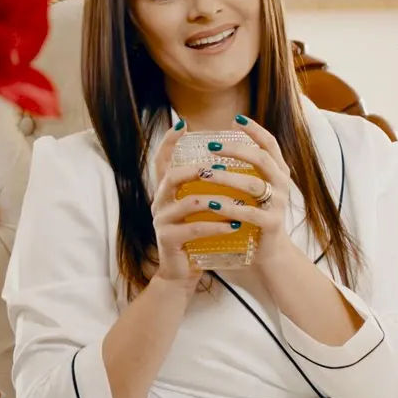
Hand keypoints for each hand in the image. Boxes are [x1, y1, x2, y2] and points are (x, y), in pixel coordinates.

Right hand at [149, 121, 244, 287]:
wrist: (182, 273)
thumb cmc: (196, 237)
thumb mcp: (199, 209)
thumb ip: (206, 189)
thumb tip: (229, 164)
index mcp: (166, 191)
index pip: (162, 160)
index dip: (169, 141)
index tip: (183, 124)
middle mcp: (160, 202)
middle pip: (172, 176)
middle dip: (197, 169)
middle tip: (220, 167)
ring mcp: (161, 221)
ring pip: (188, 202)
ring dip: (216, 199)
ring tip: (238, 201)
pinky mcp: (168, 240)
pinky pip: (194, 228)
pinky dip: (216, 225)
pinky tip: (233, 225)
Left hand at [198, 114, 300, 267]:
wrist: (269, 254)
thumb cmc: (253, 217)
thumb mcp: (252, 190)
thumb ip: (243, 170)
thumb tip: (215, 146)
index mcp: (278, 172)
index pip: (270, 144)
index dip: (255, 129)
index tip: (236, 118)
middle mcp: (282, 185)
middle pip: (262, 159)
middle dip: (236, 149)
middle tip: (211, 146)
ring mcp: (279, 205)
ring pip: (253, 185)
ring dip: (226, 177)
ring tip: (204, 173)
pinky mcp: (271, 225)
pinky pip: (249, 213)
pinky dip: (229, 207)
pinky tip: (211, 204)